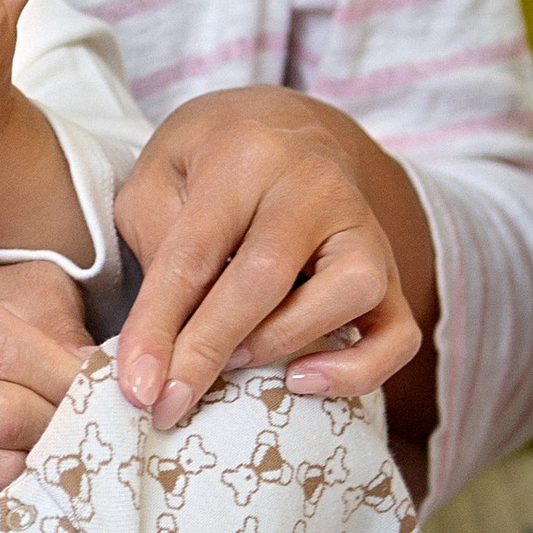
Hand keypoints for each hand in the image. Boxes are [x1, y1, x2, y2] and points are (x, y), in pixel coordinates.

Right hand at [0, 251, 93, 517]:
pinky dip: (13, 487)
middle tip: (88, 419)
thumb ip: (56, 321)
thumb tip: (93, 372)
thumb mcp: (19, 291)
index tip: (101, 386)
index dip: (60, 374)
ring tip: (61, 439)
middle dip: (57, 421)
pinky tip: (21, 457)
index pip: (0, 348)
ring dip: (40, 460)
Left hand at [113, 88, 423, 431]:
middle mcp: (315, 185)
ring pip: (348, 293)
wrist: (284, 128)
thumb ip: (158, 247)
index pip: (196, 253)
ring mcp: (363, 226)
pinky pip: (397, 334)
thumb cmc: (208, 162)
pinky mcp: (391, 269)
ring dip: (282, 343)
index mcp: (246, 154)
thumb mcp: (157, 178)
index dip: (159, 326)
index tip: (135, 386)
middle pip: (266, 277)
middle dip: (209, 350)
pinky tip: (302, 380)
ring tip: (235, 361)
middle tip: (169, 403)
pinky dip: (358, 371)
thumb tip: (166, 341)